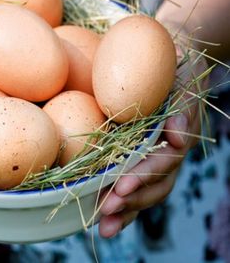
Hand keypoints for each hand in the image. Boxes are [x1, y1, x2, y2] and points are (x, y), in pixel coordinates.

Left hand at [98, 41, 206, 237]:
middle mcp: (166, 151)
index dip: (145, 174)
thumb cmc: (173, 64)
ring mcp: (152, 157)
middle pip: (155, 184)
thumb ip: (184, 106)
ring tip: (104, 226)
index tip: (124, 185)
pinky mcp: (137, 157)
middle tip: (108, 211)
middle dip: (132, 200)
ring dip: (125, 210)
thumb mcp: (183, 76)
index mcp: (176, 135)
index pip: (164, 161)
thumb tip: (178, 137)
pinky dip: (120, 202)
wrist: (166, 57)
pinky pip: (130, 183)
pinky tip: (101, 217)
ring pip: (145, 190)